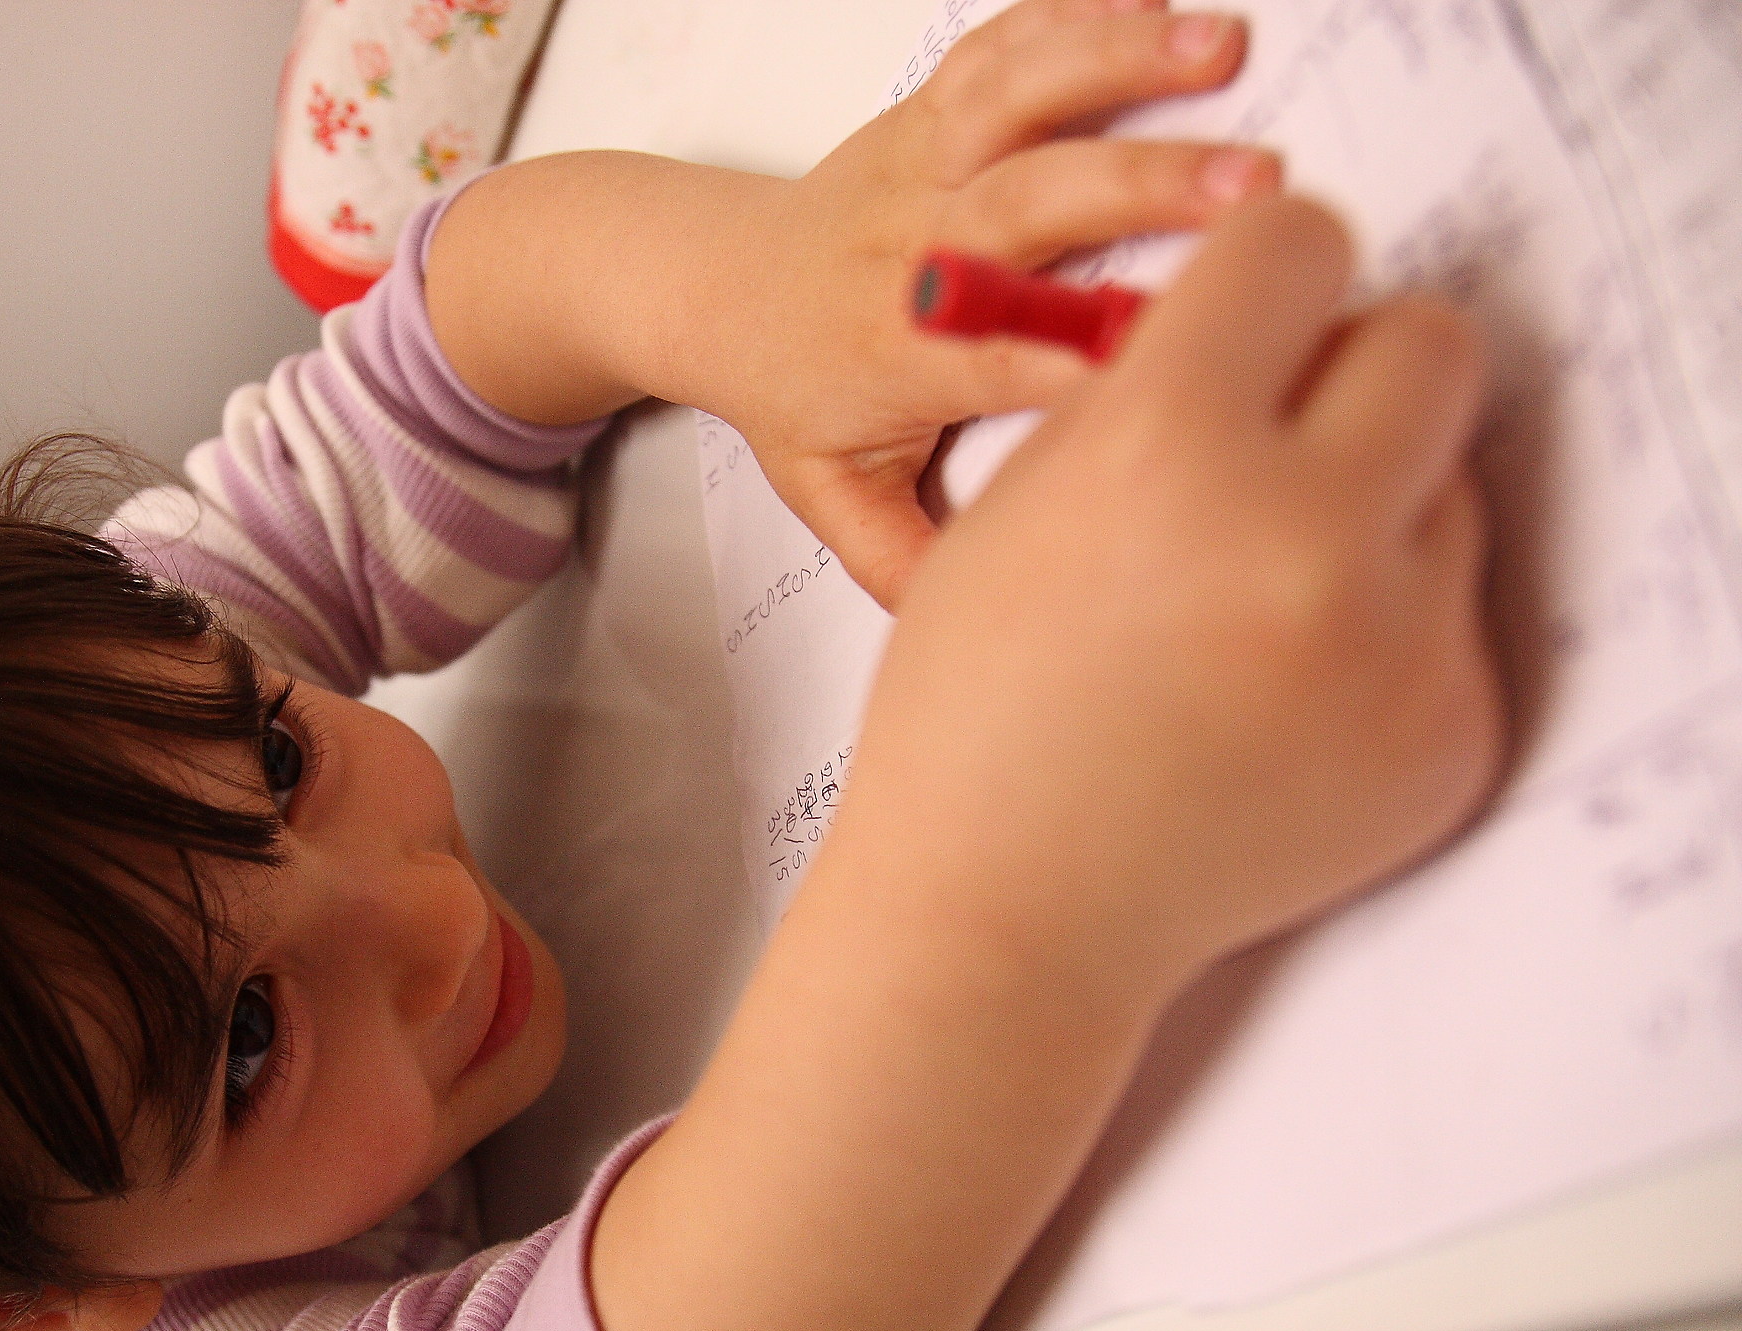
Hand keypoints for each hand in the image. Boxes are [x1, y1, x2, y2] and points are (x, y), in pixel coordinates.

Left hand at [697, 0, 1281, 608]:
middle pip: (1028, 206)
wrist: (708, 286)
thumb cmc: (788, 390)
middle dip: (1143, 188)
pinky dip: (1077, 15)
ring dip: (1119, 64)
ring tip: (1225, 48)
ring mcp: (919, 163)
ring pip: (1013, 98)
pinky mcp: (927, 108)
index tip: (1195, 350)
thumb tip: (981, 630)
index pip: (1007, 352)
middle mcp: (913, 246)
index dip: (1095, 348)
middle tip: (1259, 187)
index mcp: (900, 351)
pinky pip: (1000, 47)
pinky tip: (1160, 2)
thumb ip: (905, 561)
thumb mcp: (832, 495)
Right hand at [843, 195, 1505, 1000]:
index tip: (1259, 312)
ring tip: (1249, 606)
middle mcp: (1302, 537)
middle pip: (1430, 343)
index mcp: (1168, 451)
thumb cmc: (979, 712)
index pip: (1301, 243)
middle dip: (1358, 371)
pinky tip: (1272, 696)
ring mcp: (1394, 648)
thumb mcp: (1018, 506)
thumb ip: (1147, 391)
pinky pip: (1449, 614)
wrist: (1005, 909)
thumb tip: (1270, 318)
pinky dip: (1378, 634)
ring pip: (1447, 486)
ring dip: (1368, 512)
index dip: (1267, 275)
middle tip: (1292, 433)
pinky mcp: (1449, 735)